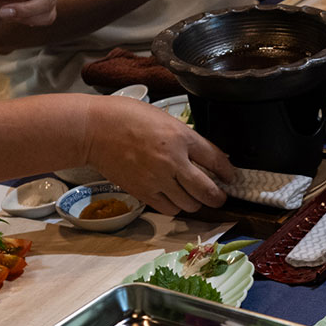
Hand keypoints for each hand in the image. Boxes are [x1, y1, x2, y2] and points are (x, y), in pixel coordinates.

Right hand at [84, 99, 235, 213]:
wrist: (94, 130)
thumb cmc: (126, 117)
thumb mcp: (165, 119)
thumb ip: (186, 138)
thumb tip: (207, 155)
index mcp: (181, 137)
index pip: (216, 160)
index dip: (228, 172)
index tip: (231, 177)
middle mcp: (173, 161)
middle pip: (207, 190)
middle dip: (218, 197)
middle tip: (220, 197)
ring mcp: (158, 179)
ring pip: (190, 204)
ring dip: (196, 203)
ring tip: (195, 198)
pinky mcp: (143, 192)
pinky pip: (169, 209)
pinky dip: (176, 207)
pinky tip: (175, 199)